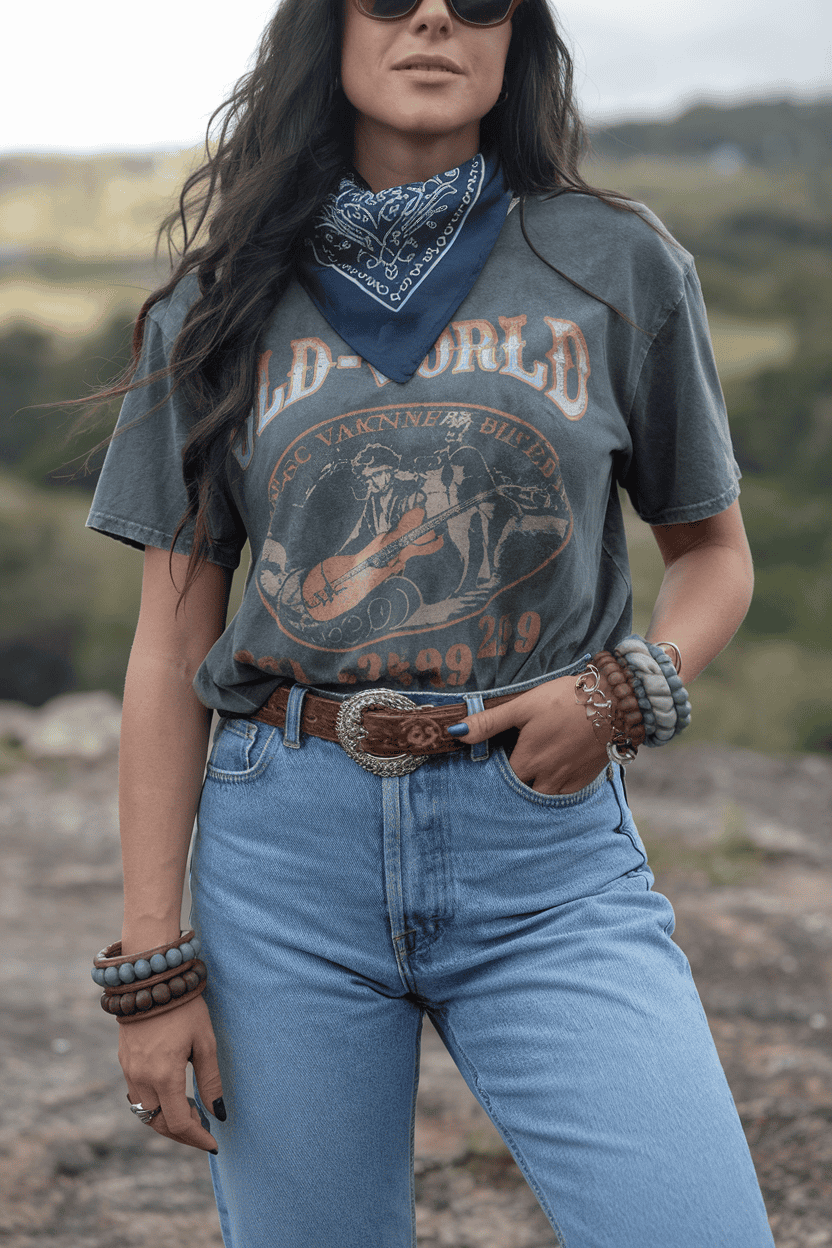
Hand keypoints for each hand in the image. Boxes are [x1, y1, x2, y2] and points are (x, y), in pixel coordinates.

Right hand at [119, 995, 223, 1152]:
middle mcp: (141, 1078)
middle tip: (204, 1131)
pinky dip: (155, 1104)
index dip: (197, 1138)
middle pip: (158, 1124)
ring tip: (191, 1113)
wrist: (151, 978)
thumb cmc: (184, 1007)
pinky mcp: (124, 1061)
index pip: (178, 1123)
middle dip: (182, 1132)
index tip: (214, 1144)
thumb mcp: (205, 1042)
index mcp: (163, 1076)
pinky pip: (137, 1095)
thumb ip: (210, 1080)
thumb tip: (219, 1113)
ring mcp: (129, 1071)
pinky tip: (172, 1095)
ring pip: (145, 1112)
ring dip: (166, 1119)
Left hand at [450, 673, 608, 794]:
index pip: (501, 780)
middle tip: (509, 773)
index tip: (490, 766)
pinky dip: (555, 792)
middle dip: (513, 787)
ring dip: (533, 791)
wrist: (614, 703)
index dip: (493, 774)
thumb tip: (455, 732)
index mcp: (528, 760)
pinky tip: (551, 779)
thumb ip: (489, 722)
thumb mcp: (523, 706)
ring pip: (543, 798)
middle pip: (521, 794)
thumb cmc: (565, 700)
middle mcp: (546, 777)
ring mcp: (568, 781)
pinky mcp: (586, 779)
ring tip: (528, 778)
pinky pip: (565, 797)